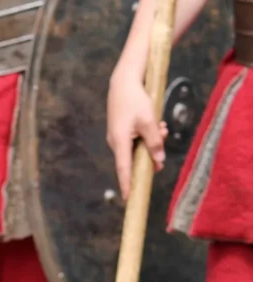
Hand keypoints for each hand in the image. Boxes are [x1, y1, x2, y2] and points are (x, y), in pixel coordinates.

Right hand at [106, 73, 167, 199]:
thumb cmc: (135, 101)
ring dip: (152, 141)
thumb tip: (159, 161)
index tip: (129, 198)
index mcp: (120, 142)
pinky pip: (135, 140)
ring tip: (162, 126)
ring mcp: (117, 137)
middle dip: (152, 152)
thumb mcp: (149, 121)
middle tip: (164, 134)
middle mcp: (116, 143)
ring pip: (137, 148)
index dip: (127, 184)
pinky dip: (147, 136)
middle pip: (135, 158)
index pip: (124, 169)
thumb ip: (155, 143)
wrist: (123, 83)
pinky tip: (156, 124)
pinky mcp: (120, 132)